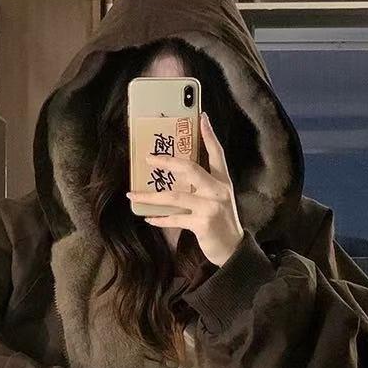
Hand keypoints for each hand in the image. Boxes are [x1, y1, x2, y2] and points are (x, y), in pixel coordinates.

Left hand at [125, 111, 244, 266]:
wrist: (233, 249)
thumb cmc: (222, 223)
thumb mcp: (219, 199)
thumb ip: (204, 186)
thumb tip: (177, 176)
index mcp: (222, 182)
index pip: (217, 153)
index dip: (209, 135)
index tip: (201, 117)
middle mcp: (218, 191)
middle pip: (191, 169)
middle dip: (168, 162)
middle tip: (149, 158)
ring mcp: (210, 207)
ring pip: (175, 196)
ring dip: (151, 196)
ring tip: (133, 194)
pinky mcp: (202, 224)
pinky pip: (175, 219)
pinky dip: (160, 219)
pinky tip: (148, 218)